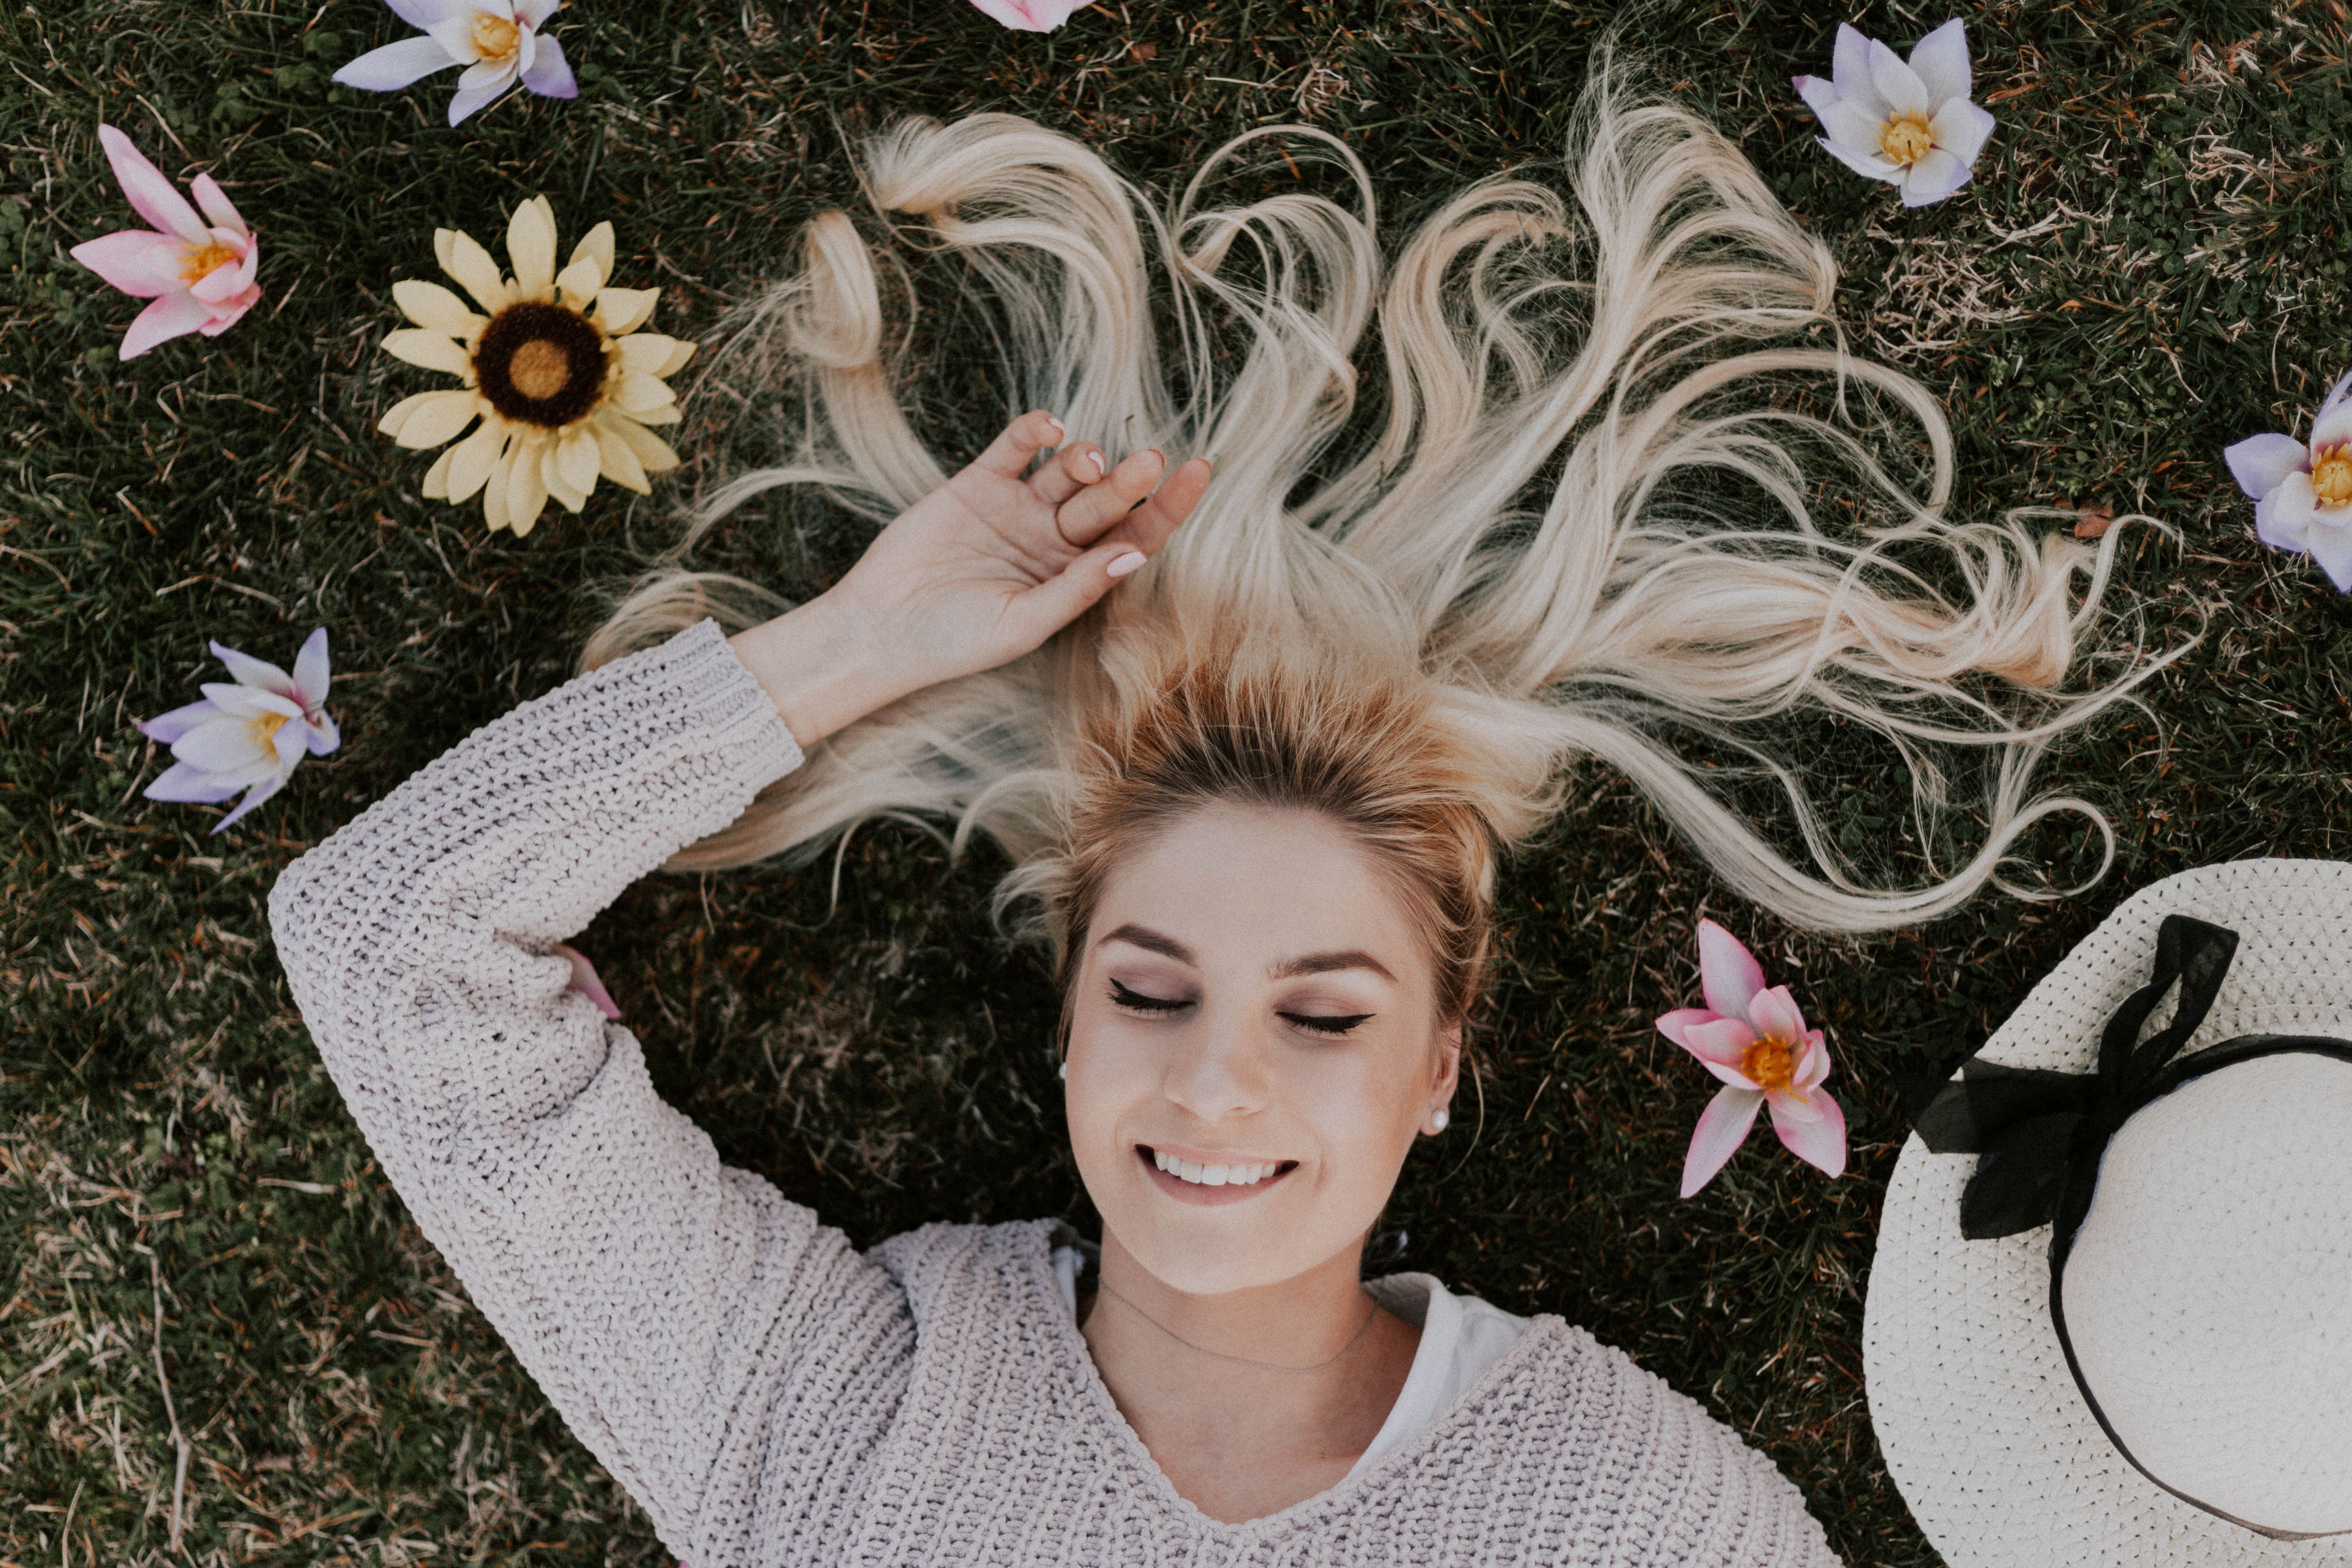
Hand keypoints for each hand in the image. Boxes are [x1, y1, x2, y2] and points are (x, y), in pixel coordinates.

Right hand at [730, 411, 1210, 744]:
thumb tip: (1135, 553)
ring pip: (1066, 471)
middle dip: (1128, 481)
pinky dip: (1034, 433)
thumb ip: (1078, 587)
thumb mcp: (1025, 623)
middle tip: (1148, 462)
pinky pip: (1014, 449)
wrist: (881, 630)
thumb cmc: (956, 641)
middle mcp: (1053, 538)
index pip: (1135, 534)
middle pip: (1105, 501)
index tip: (1198, 472)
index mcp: (1076, 575)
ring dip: (1085, 459)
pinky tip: (1050, 430)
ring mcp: (1018, 507)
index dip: (1168, 505)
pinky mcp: (977, 483)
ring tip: (1089, 462)